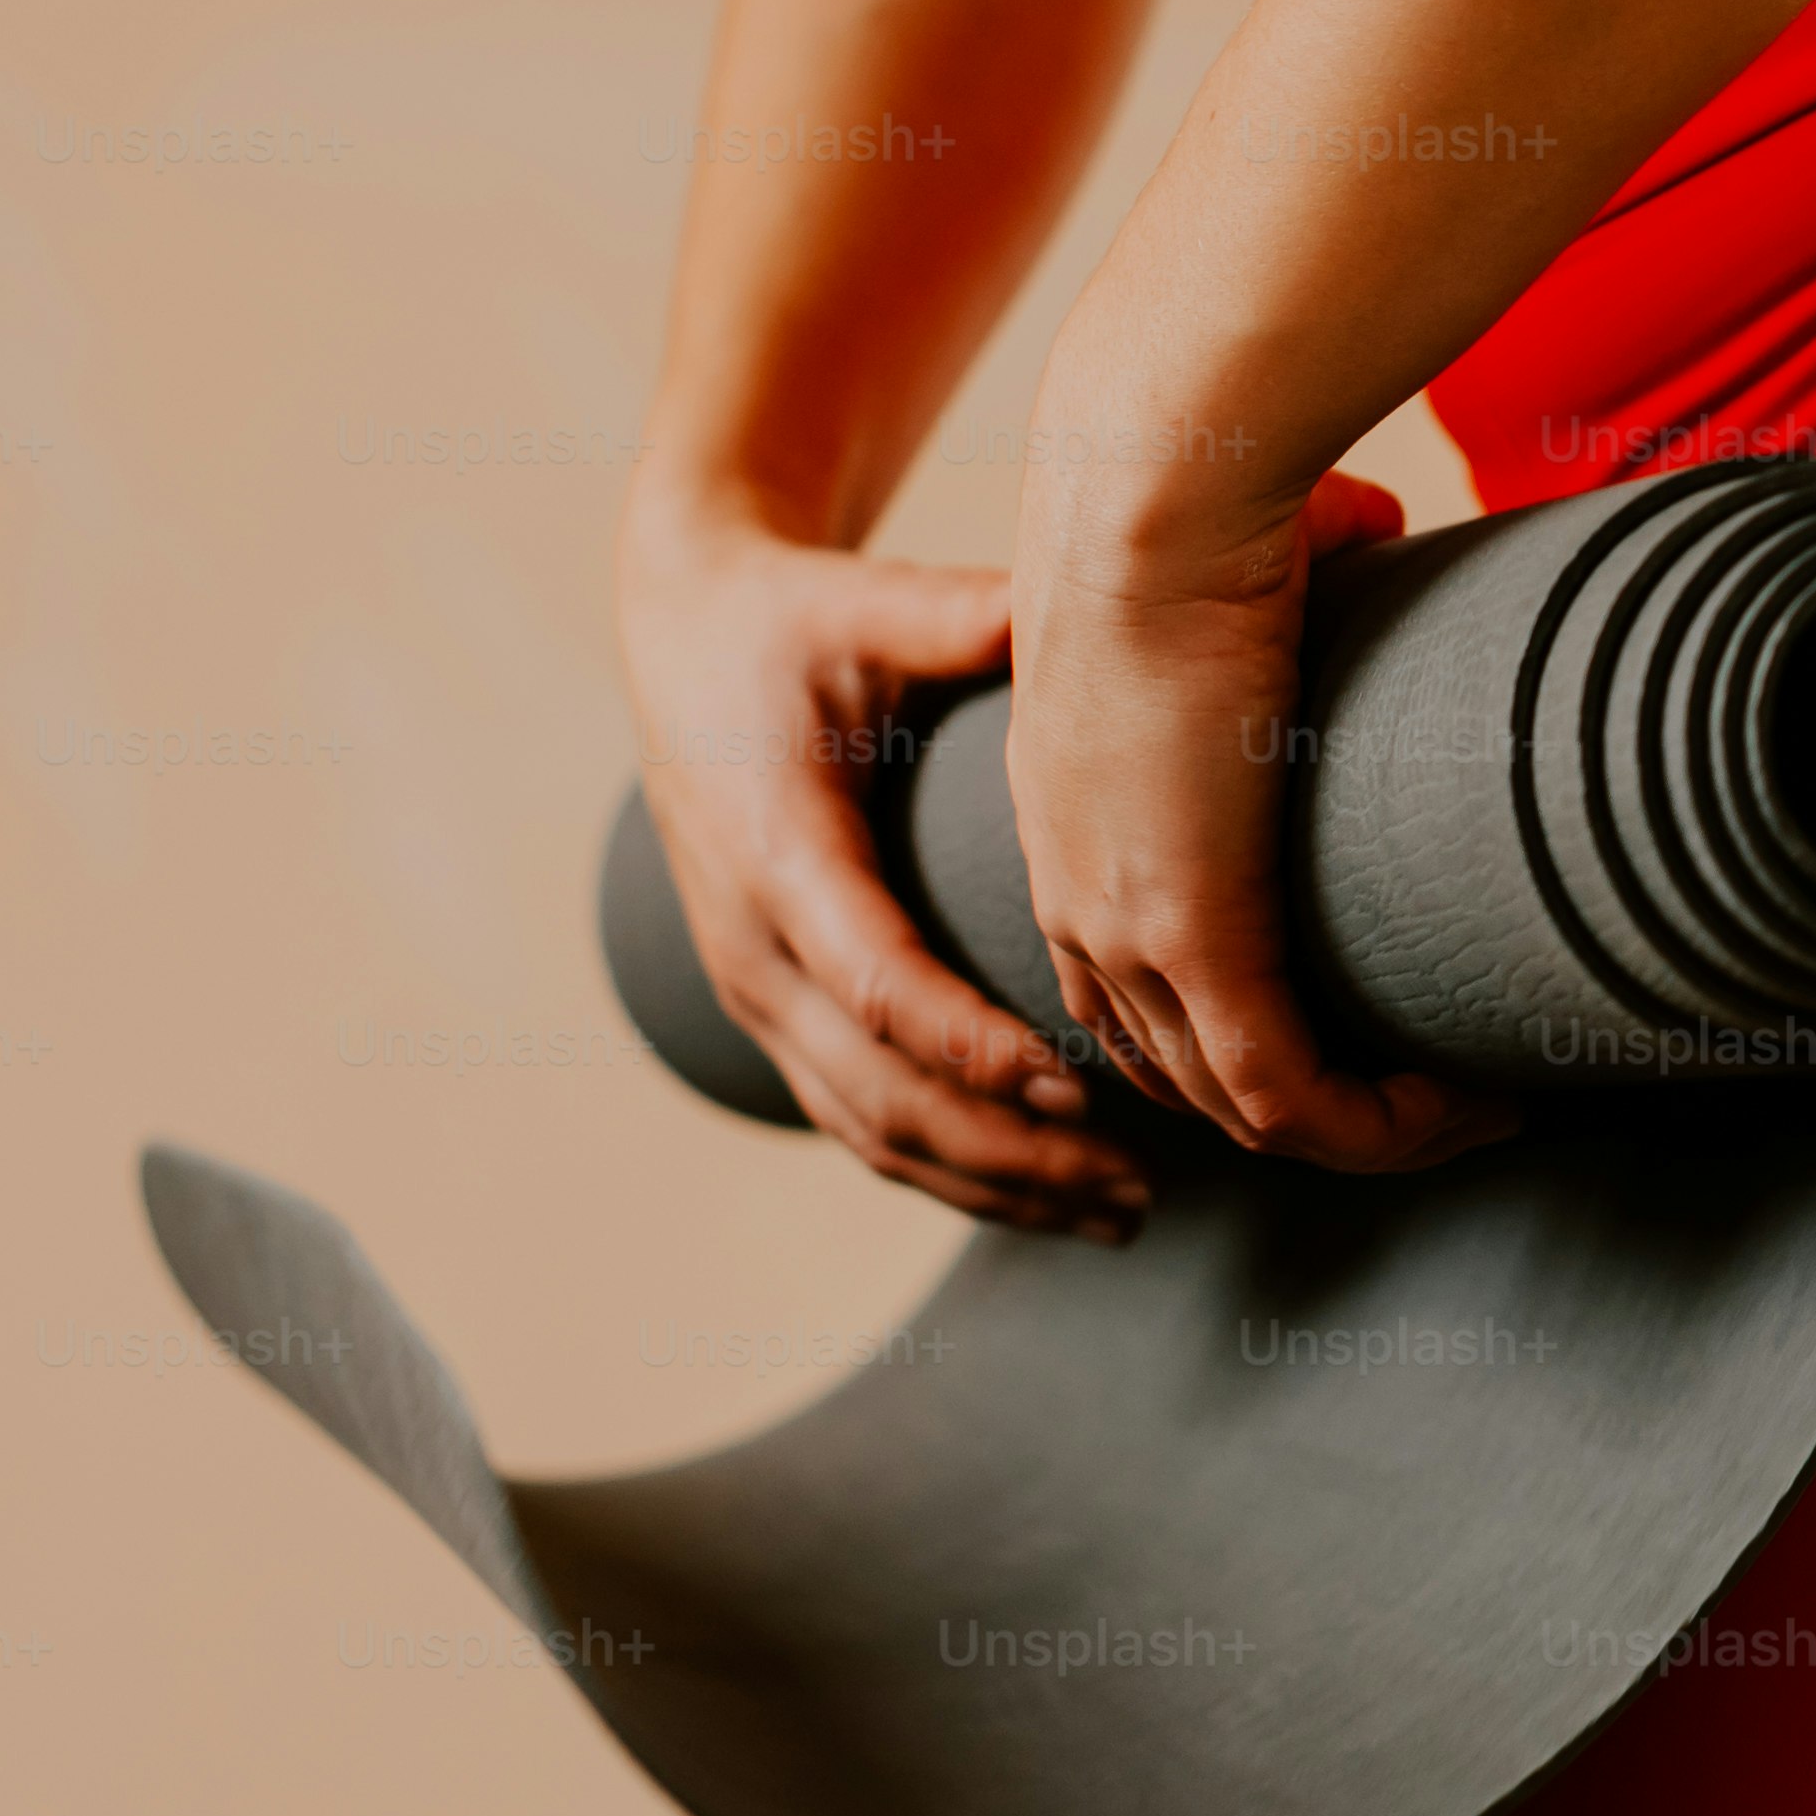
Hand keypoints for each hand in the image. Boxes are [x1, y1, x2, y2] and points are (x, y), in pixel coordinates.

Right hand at [615, 507, 1148, 1231]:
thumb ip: (949, 616)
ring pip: (871, 1129)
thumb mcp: (859, 603)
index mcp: (775, 852)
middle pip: (880, 1089)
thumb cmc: (786, 624)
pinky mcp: (776, 1014)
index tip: (1072, 1083)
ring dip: (994, 1183)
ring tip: (1119, 1212)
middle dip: (1009, 1149)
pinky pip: (859, 1119)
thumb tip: (1048, 606)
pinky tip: (1046, 1193)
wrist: (682, 646)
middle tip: (1133, 1182)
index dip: (967, 1043)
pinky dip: (953, 1169)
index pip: (873, 978)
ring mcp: (757, 994)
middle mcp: (753, 945)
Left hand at [1003, 470, 1520, 1174]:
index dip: (1245, 1038)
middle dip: (1315, 1111)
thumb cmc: (1198, 498)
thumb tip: (1374, 522)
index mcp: (1075, 826)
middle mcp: (1081, 898)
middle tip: (1441, 1091)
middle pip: (1184, 1075)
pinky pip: (1284, 1098)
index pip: (1138, 998)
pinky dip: (1374, 1129)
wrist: (1152, 498)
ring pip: (1241, 1108)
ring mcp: (1129, 929)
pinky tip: (1461, 1106)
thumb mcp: (1242, 575)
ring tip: (1473, 1107)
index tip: (1365, 1033)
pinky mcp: (1194, 937)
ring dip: (1365, 1132)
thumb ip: (1298, 566)